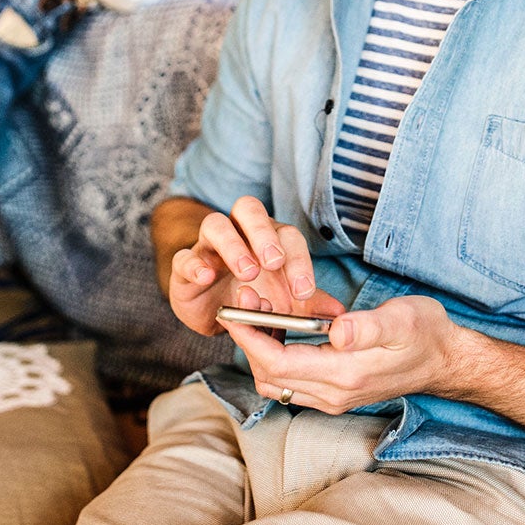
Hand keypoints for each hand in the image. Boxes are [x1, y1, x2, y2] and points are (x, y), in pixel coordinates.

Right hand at [167, 196, 343, 337]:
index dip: (297, 259)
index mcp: (267, 238)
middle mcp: (238, 233)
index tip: (304, 290)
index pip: (286, 234)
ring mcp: (208, 246)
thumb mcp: (282, 303)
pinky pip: (185, 256)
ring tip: (247, 272)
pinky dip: (195, 264)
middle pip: (249, 209)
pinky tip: (206, 277)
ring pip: (215, 224)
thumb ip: (308, 305)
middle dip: (263, 233)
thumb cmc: (252, 296)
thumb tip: (339, 314)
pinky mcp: (185, 265)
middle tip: (274, 262)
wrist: (212, 311)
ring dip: (233, 245)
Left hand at [220, 295, 462, 414]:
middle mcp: (333, 394)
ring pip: (275, 382)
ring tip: (258, 310)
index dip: (250, 337)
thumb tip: (336, 330)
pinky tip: (280, 327)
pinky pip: (290, 381)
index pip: (278, 363)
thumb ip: (367, 326)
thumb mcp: (401, 319)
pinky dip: (275, 356)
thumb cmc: (425, 333)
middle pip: (268, 375)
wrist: (446, 361)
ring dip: (259, 349)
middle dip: (249, 340)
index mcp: (345, 374)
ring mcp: (333, 398)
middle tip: (244, 301)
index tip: (234, 309)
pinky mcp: (334, 394)